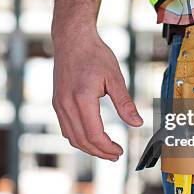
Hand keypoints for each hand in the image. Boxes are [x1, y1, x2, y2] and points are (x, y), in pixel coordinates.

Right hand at [52, 29, 143, 160]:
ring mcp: (59, 104)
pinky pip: (65, 127)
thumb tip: (137, 123)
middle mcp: (66, 104)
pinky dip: (78, 137)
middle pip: (81, 140)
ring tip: (104, 150)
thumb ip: (125, 103)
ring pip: (71, 137)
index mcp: (82, 99)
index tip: (120, 151)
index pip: (94, 134)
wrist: (72, 38)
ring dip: (88, 147)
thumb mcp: (115, 77)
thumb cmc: (94, 54)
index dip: (107, 147)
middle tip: (115, 155)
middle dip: (99, 152)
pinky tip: (90, 137)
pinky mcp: (56, 102)